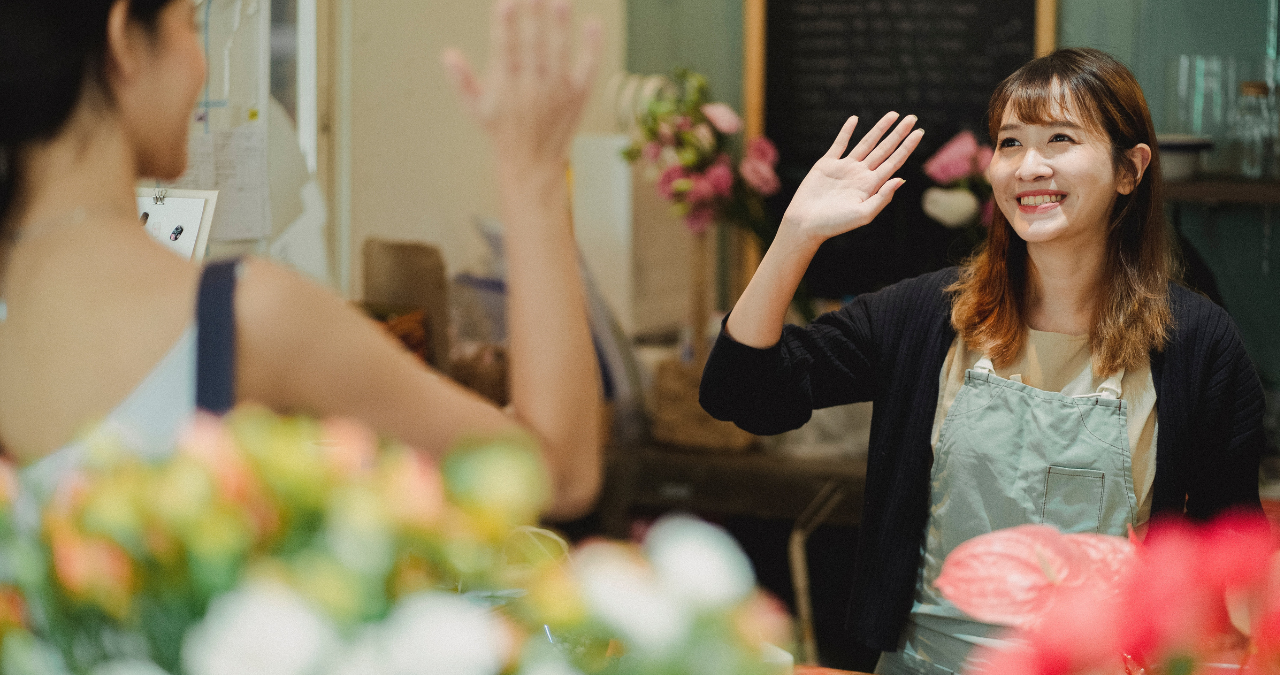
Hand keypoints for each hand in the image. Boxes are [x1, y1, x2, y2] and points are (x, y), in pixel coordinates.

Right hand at [443, 0, 601, 173]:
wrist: (533, 164)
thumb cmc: (504, 134)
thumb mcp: (476, 110)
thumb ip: (462, 81)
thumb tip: (447, 55)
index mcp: (507, 85)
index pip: (505, 48)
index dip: (506, 26)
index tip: (506, 3)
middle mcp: (532, 86)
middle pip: (533, 43)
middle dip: (534, 15)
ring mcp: (557, 90)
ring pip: (559, 52)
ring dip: (560, 26)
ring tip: (560, 1)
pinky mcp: (577, 96)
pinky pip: (587, 68)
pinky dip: (591, 47)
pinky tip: (592, 24)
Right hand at [781, 112, 923, 244]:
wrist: (805, 223)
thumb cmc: (834, 224)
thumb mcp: (863, 214)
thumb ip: (882, 198)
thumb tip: (901, 179)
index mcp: (871, 186)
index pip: (894, 162)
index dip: (907, 147)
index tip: (919, 132)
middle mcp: (860, 174)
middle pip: (884, 149)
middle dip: (898, 134)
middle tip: (913, 118)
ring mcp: (844, 168)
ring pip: (866, 143)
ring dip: (879, 129)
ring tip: (893, 114)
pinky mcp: (827, 164)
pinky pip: (839, 144)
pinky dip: (847, 131)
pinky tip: (855, 119)